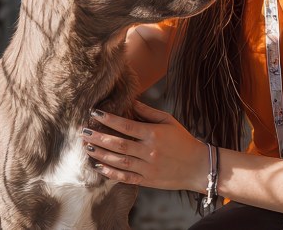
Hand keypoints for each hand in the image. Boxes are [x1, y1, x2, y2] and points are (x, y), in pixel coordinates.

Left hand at [81, 101, 210, 191]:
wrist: (198, 166)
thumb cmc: (183, 140)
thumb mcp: (169, 121)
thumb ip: (149, 112)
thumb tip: (131, 101)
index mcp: (154, 134)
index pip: (127, 125)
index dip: (109, 119)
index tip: (95, 113)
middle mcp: (149, 151)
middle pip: (118, 144)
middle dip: (99, 137)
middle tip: (84, 132)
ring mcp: (147, 167)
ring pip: (119, 161)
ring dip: (101, 154)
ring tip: (88, 147)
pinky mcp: (147, 180)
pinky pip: (125, 177)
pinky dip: (111, 173)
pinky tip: (99, 167)